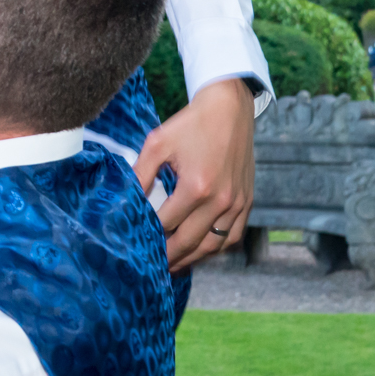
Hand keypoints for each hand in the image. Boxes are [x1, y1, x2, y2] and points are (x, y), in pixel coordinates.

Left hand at [132, 77, 255, 269]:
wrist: (229, 108)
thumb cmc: (191, 123)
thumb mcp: (158, 143)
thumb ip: (140, 174)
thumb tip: (127, 200)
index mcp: (197, 186)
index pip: (168, 224)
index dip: (150, 236)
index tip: (136, 246)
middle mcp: (221, 200)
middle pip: (191, 242)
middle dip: (169, 257)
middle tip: (152, 267)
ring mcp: (237, 203)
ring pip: (214, 246)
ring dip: (193, 258)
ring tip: (174, 265)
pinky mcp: (247, 201)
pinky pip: (232, 236)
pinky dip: (216, 248)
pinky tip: (200, 250)